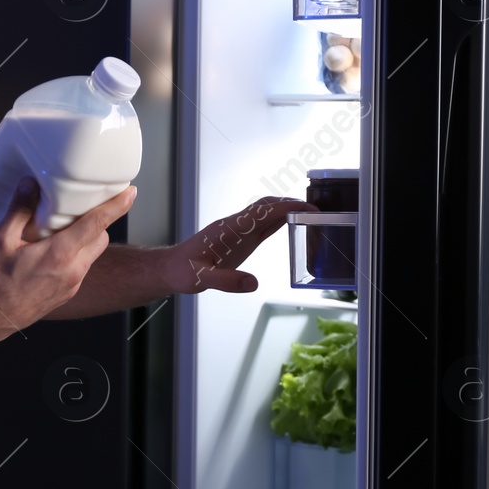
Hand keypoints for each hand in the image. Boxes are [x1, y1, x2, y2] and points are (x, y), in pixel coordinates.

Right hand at [0, 177, 135, 341]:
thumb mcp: (1, 239)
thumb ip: (19, 210)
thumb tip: (30, 184)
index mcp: (61, 253)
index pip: (98, 223)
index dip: (117, 205)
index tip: (130, 192)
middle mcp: (73, 270)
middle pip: (100, 237)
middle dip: (97, 221)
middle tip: (80, 208)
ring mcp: (72, 285)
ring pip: (91, 254)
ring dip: (85, 239)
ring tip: (60, 231)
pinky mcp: (66, 294)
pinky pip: (80, 269)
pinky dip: (74, 256)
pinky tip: (51, 253)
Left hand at [164, 196, 316, 293]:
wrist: (170, 269)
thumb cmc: (181, 272)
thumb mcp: (200, 279)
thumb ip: (225, 281)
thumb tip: (252, 283)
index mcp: (228, 230)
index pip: (261, 212)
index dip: (285, 208)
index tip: (307, 209)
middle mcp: (235, 226)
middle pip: (266, 207)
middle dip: (291, 205)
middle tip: (317, 211)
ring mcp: (237, 232)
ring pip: (265, 214)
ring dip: (287, 210)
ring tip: (312, 215)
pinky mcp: (239, 241)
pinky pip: (262, 226)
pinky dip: (279, 222)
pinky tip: (292, 223)